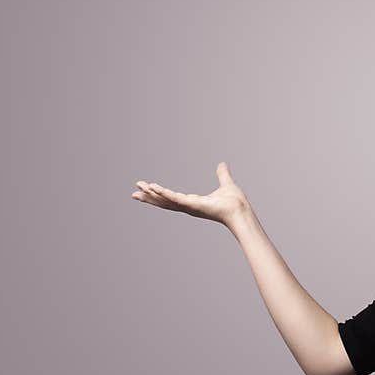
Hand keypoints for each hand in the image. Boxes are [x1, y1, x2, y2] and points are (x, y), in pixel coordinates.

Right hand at [131, 161, 249, 224]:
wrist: (241, 210)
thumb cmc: (235, 202)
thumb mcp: (225, 183)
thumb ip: (222, 174)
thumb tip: (222, 164)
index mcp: (194, 201)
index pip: (172, 197)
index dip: (159, 194)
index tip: (147, 189)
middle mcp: (189, 205)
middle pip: (164, 201)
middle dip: (149, 197)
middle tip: (134, 193)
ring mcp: (189, 206)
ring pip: (166, 200)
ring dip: (152, 195)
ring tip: (138, 190)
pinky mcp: (192, 205)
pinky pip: (174, 198)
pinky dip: (163, 193)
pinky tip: (152, 188)